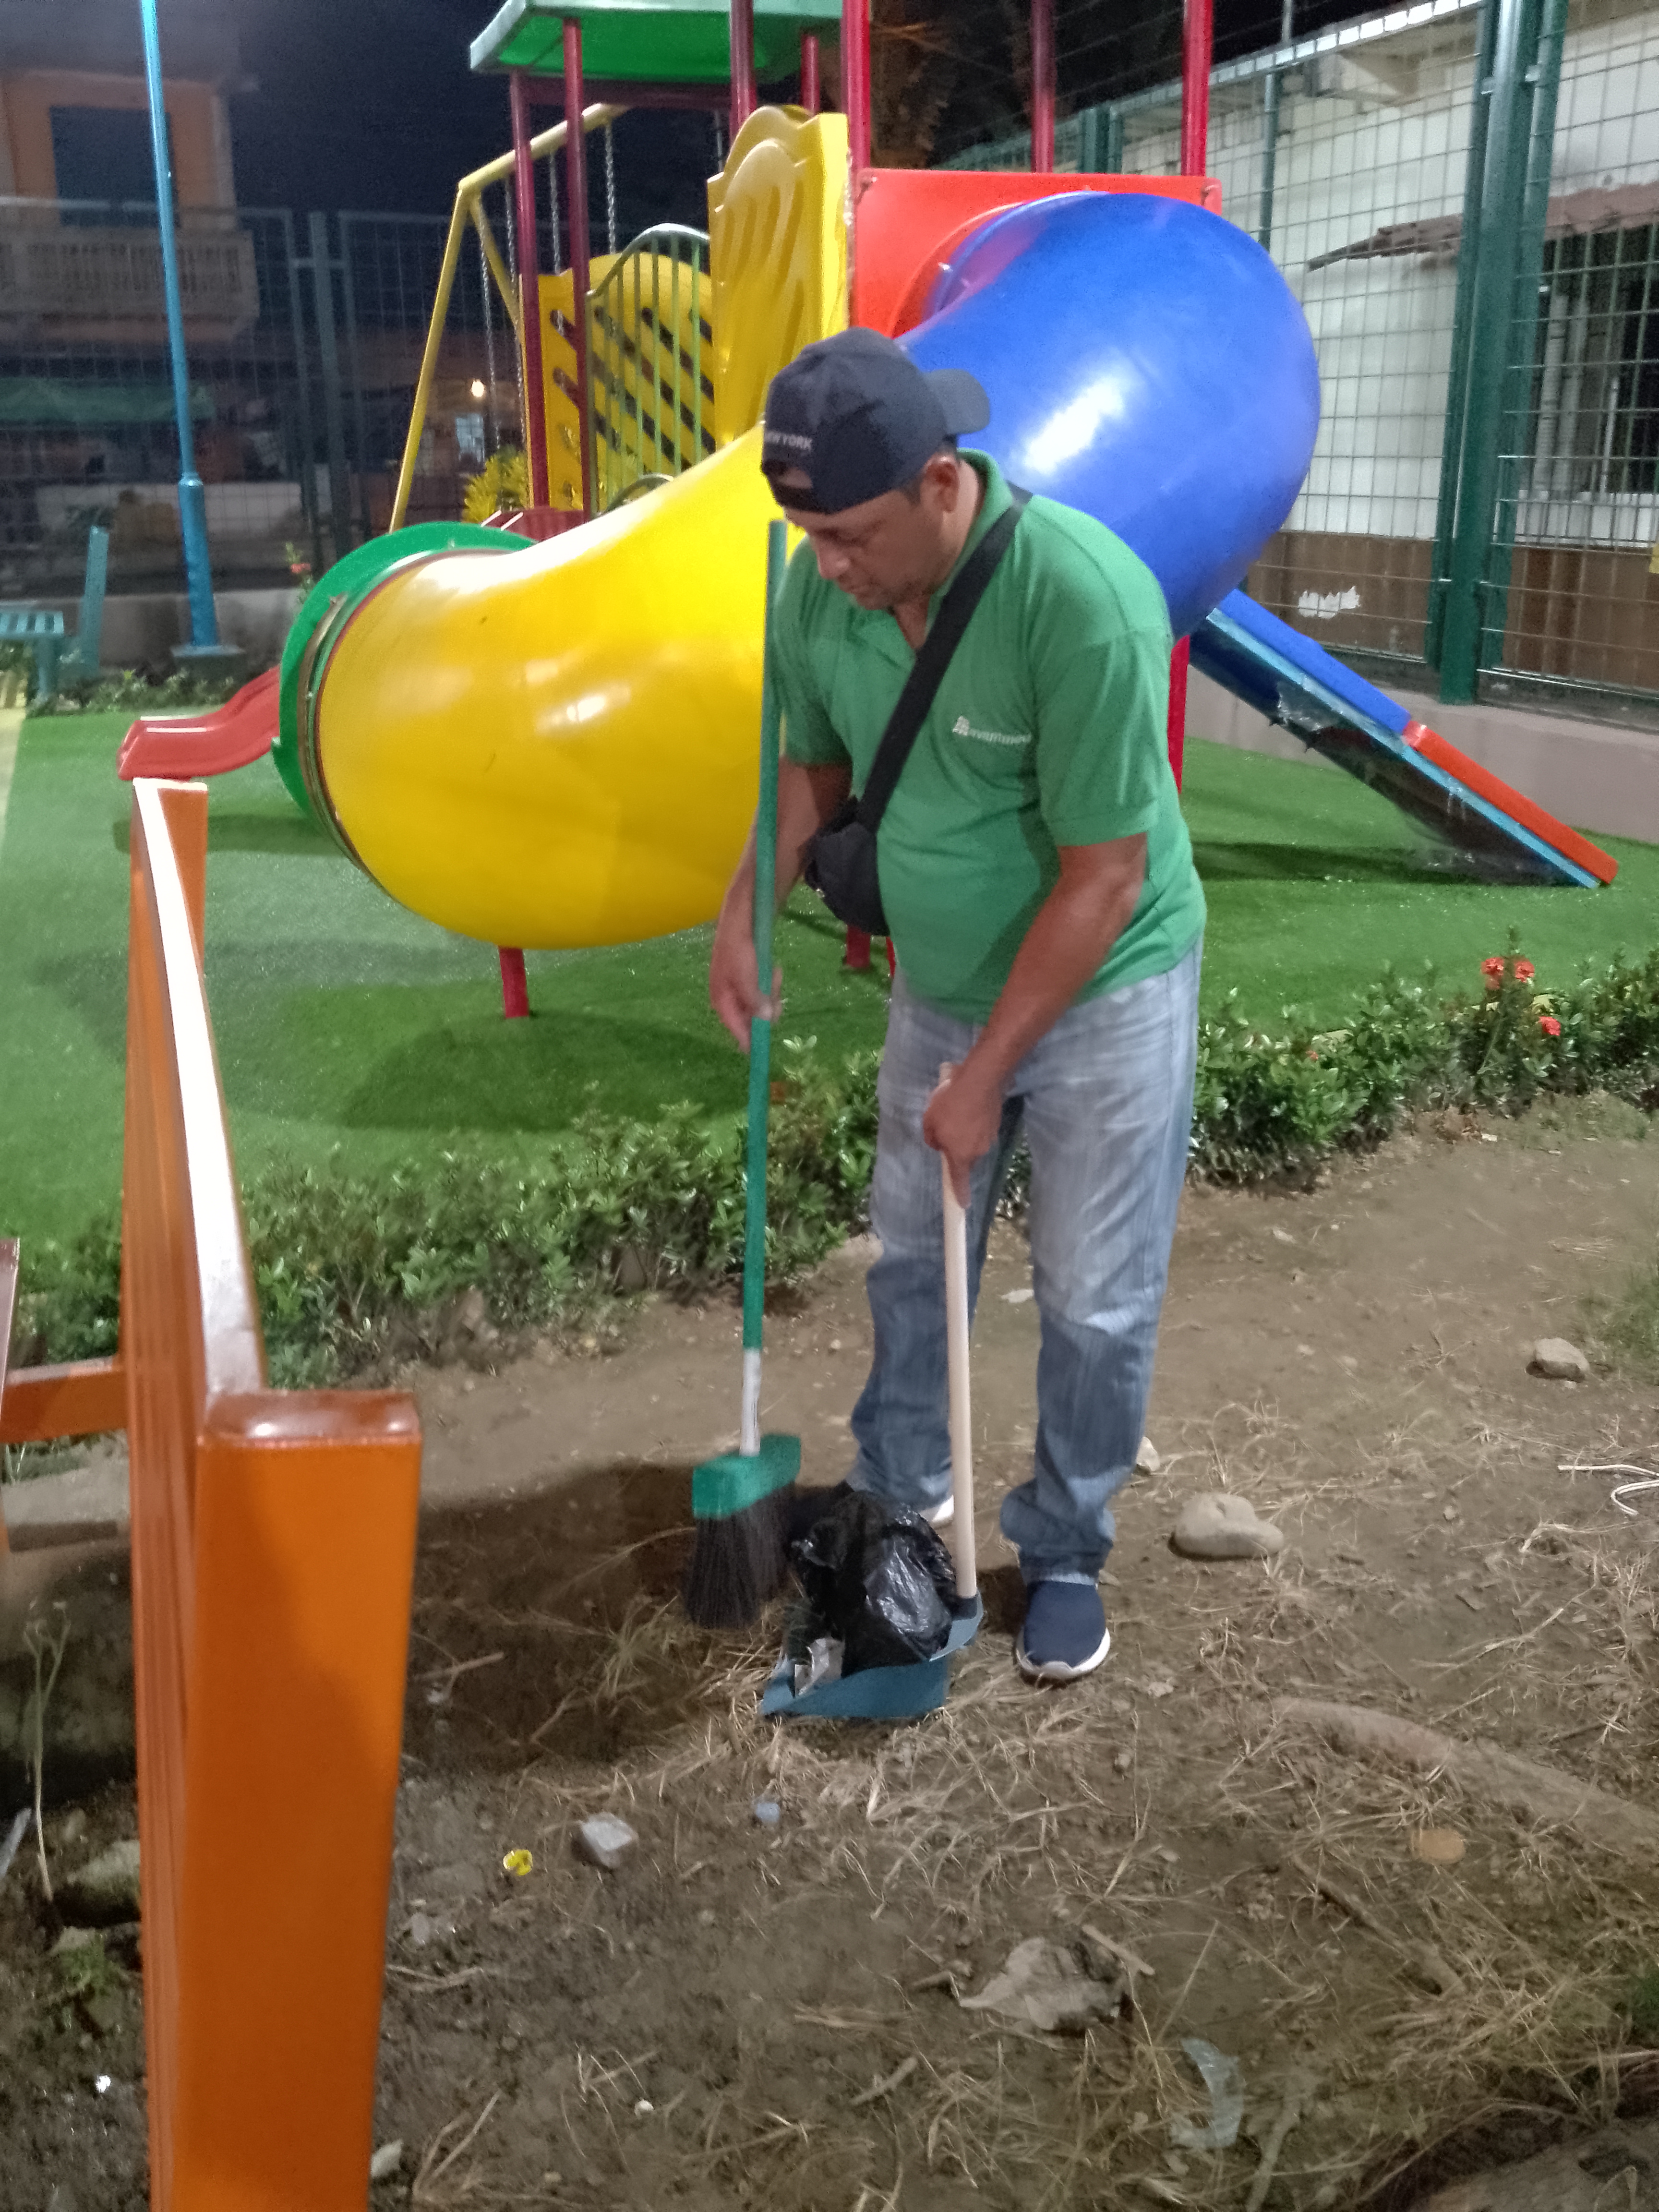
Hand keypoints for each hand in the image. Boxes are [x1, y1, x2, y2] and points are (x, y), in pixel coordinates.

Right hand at [709, 901, 779, 1048]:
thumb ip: (755, 1001)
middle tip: (777, 997)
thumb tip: (766, 1022)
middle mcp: (729, 996)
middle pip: (750, 1017)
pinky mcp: (749, 976)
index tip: (759, 1050)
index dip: (747, 1038)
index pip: (734, 1027)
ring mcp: (739, 985)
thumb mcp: (747, 977)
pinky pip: (763, 989)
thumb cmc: (740, 948)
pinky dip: (771, 982)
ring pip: (760, 1003)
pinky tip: (774, 969)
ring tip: (775, 974)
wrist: (742, 918)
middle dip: (766, 1008)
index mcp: (722, 999)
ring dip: (771, 992)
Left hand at [922, 1060, 1001, 1206]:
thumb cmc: (950, 1105)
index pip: (960, 1182)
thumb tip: (939, 1144)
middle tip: (945, 1131)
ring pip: (974, 1141)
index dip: (960, 1195)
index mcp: (961, 1156)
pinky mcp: (996, 1121)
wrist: (980, 1080)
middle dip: (957, 1150)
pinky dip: (974, 1122)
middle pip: (967, 1158)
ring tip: (955, 1113)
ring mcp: (990, 1136)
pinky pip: (981, 1128)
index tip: (963, 1205)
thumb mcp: (929, 1123)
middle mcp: (979, 1150)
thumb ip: (932, 1139)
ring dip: (966, 1133)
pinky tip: (967, 1106)